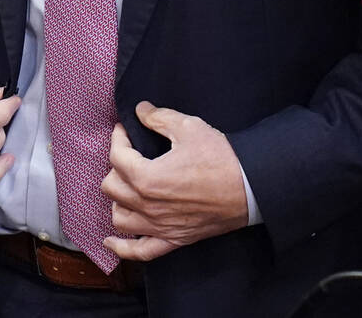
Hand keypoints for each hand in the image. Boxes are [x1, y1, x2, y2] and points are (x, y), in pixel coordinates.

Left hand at [101, 102, 249, 262]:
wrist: (250, 188)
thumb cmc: (222, 159)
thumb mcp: (189, 127)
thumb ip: (159, 118)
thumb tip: (141, 110)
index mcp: (148, 178)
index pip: (117, 157)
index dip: (118, 138)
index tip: (125, 129)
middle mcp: (148, 206)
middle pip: (111, 187)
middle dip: (117, 166)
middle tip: (131, 154)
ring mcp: (160, 226)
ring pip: (119, 218)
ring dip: (118, 200)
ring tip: (128, 186)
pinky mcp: (173, 239)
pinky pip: (139, 251)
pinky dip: (121, 248)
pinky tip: (110, 241)